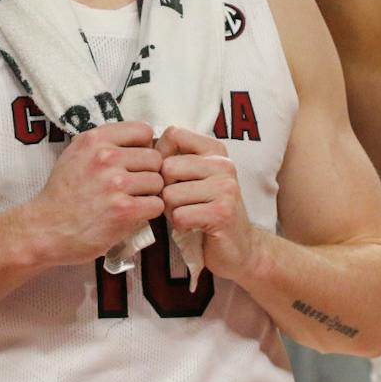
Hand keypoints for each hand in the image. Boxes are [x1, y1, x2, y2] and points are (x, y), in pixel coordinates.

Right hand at [23, 121, 163, 265]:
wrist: (44, 230)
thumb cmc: (61, 195)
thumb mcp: (74, 155)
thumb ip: (103, 144)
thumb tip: (141, 141)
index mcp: (94, 139)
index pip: (144, 130)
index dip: (144, 147)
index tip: (135, 161)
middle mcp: (105, 157)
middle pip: (155, 158)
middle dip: (148, 172)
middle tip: (134, 186)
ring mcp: (115, 184)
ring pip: (158, 182)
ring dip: (149, 194)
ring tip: (131, 201)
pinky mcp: (124, 210)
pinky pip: (156, 204)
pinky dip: (149, 212)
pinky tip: (133, 215)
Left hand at [156, 126, 254, 280]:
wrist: (238, 247)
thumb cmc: (206, 210)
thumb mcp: (195, 177)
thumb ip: (176, 160)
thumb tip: (142, 149)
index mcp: (215, 151)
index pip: (174, 134)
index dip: (160, 155)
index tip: (168, 175)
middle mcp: (223, 164)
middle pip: (166, 167)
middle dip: (164, 190)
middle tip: (181, 203)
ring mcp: (225, 188)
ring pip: (169, 194)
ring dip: (171, 211)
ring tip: (189, 215)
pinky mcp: (222, 213)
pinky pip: (179, 216)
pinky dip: (180, 225)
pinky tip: (194, 226)